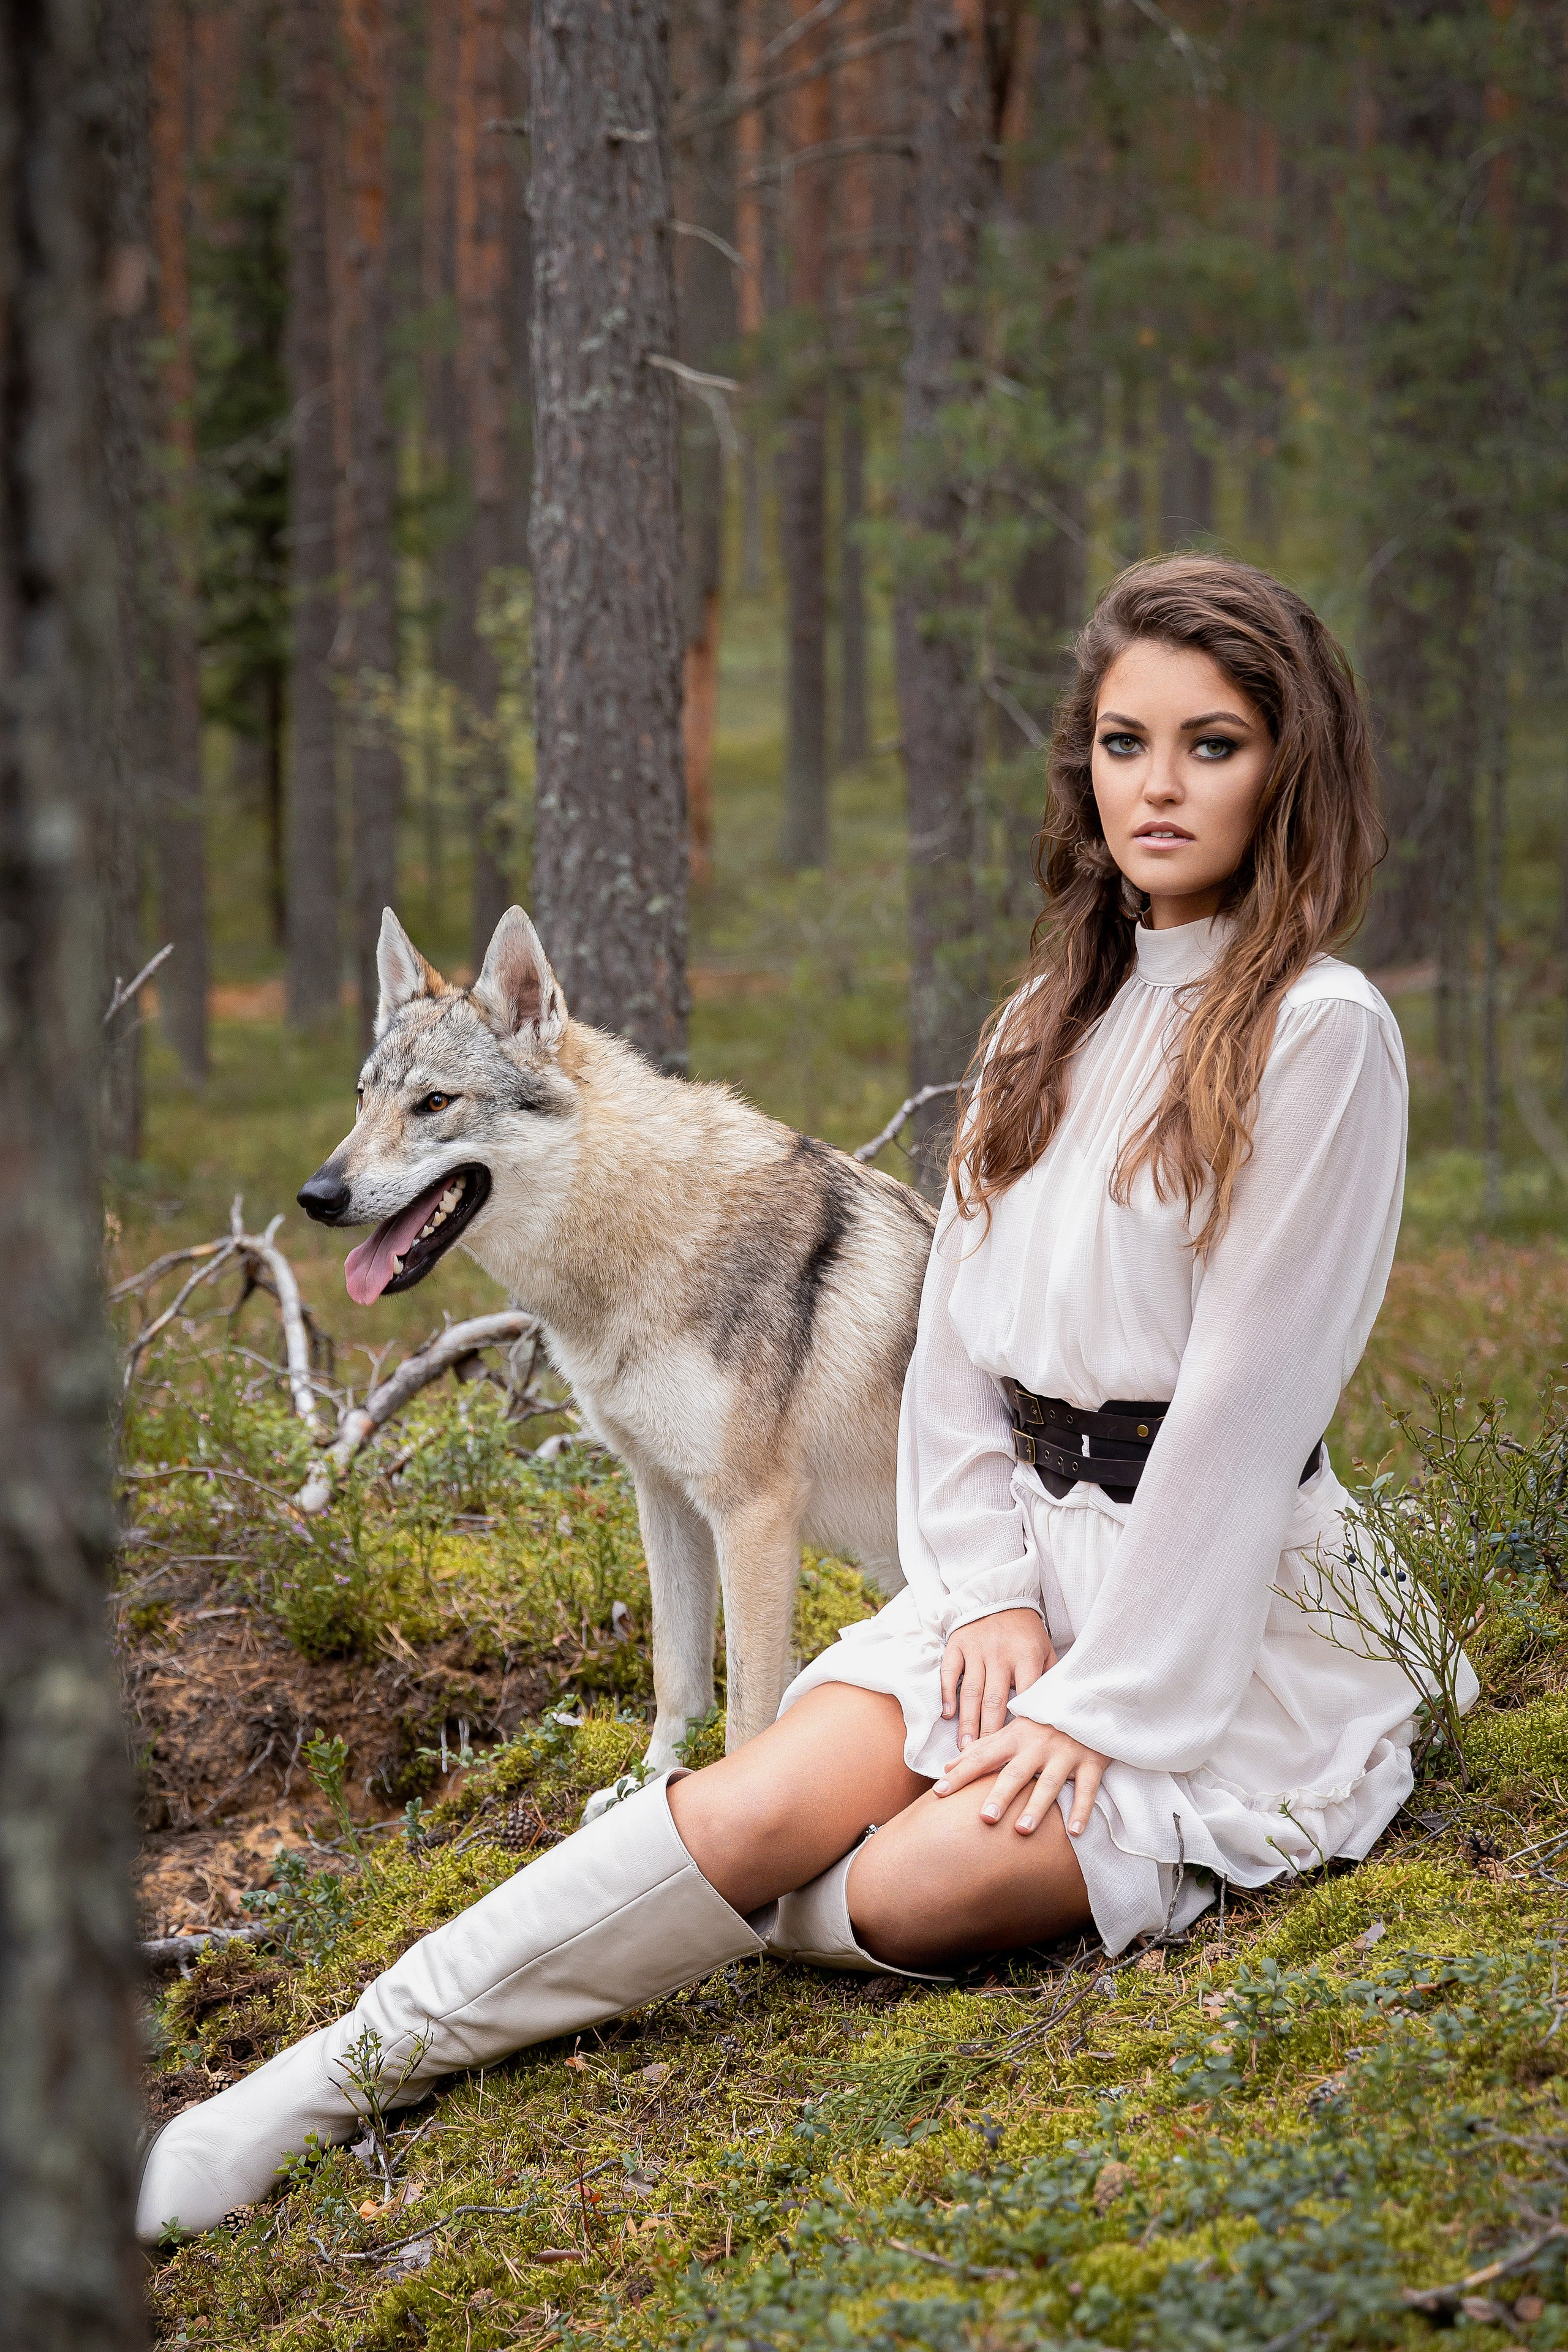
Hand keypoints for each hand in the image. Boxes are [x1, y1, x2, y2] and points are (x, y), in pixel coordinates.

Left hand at [933, 1718, 1108, 1837]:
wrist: (1090, 1701)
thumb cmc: (1044, 1722)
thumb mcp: (1013, 1730)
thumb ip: (982, 1749)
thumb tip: (948, 1767)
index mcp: (1015, 1737)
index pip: (982, 1757)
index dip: (961, 1774)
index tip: (939, 1792)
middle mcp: (1038, 1745)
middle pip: (1016, 1772)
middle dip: (1001, 1794)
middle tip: (985, 1818)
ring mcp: (1065, 1753)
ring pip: (1049, 1782)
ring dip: (1036, 1806)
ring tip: (1022, 1830)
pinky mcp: (1091, 1761)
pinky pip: (1087, 1788)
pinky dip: (1082, 1809)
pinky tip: (1074, 1831)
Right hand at [940, 1608, 1054, 1746]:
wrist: (1000, 1596)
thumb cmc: (1026, 1632)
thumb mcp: (1046, 1650)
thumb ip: (1050, 1678)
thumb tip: (1058, 1713)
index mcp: (1026, 1656)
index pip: (1024, 1695)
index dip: (1019, 1723)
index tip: (1017, 1748)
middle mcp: (1000, 1654)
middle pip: (993, 1700)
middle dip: (988, 1731)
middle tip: (983, 1756)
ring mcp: (976, 1649)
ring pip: (970, 1691)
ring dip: (967, 1721)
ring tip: (964, 1747)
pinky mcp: (957, 1644)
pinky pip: (949, 1672)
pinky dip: (947, 1694)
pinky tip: (948, 1714)